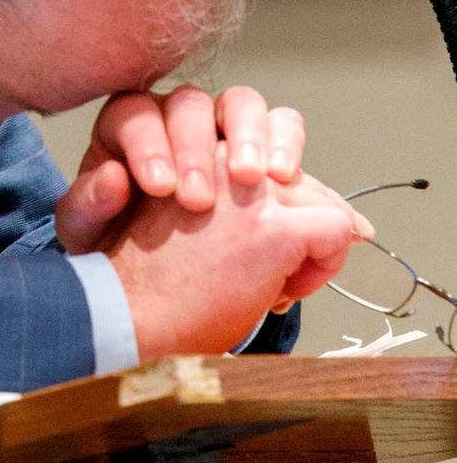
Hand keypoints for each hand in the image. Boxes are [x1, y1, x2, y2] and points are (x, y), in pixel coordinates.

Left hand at [54, 84, 306, 251]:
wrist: (157, 273)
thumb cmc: (117, 243)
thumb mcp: (89, 232)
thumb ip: (89, 205)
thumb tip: (112, 180)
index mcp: (127, 128)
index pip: (135, 116)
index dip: (147, 146)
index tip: (159, 188)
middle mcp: (176, 119)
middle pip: (190, 107)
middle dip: (196, 150)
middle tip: (200, 199)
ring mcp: (223, 127)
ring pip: (242, 104)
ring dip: (252, 137)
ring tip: (259, 179)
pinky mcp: (263, 148)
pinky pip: (282, 125)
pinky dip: (287, 145)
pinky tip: (287, 180)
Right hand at [105, 144, 372, 360]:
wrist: (126, 313)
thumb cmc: (149, 282)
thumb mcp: (180, 218)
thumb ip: (231, 198)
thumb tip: (298, 206)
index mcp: (200, 149)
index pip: (269, 152)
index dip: (282, 203)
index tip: (282, 242)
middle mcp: (226, 157)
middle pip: (301, 178)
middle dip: (304, 222)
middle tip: (282, 269)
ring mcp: (252, 191)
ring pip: (323, 203)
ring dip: (311, 246)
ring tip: (275, 284)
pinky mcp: (273, 228)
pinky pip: (337, 230)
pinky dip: (325, 267)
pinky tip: (282, 291)